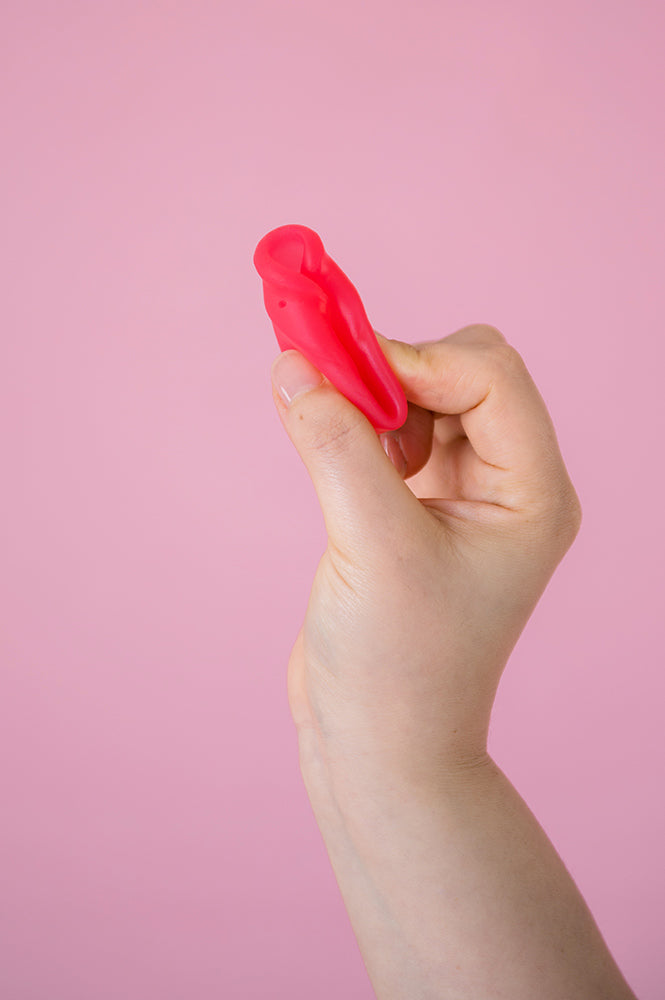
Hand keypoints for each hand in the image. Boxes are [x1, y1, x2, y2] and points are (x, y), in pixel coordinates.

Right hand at [270, 324, 581, 798]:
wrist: (379, 746)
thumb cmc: (397, 669)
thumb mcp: (371, 548)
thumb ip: (335, 447)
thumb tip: (296, 365)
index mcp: (531, 493)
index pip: (491, 377)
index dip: (417, 358)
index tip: (341, 367)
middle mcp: (508, 486)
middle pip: (463, 373)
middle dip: (395, 369)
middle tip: (329, 386)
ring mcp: (462, 496)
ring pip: (425, 397)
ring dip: (372, 396)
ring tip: (330, 434)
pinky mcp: (415, 508)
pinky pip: (394, 433)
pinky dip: (359, 424)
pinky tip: (333, 454)